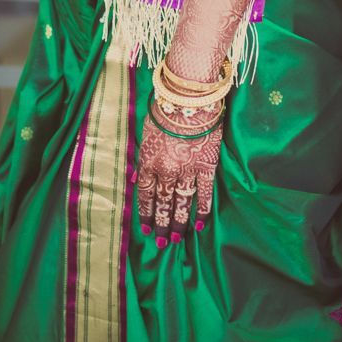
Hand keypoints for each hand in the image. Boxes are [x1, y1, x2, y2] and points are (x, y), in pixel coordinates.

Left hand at [134, 102, 222, 244]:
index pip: (145, 195)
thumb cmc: (164, 111)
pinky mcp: (207, 166)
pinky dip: (203, 210)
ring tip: (178, 238)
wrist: (189, 98)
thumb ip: (141, 159)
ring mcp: (187, 170)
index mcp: (148, 162)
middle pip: (163, 203)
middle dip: (162, 224)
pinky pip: (205, 193)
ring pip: (182, 202)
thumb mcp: (145, 133)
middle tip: (163, 242)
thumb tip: (135, 179)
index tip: (147, 229)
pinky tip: (201, 224)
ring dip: (179, 222)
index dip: (146, 213)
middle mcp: (166, 171)